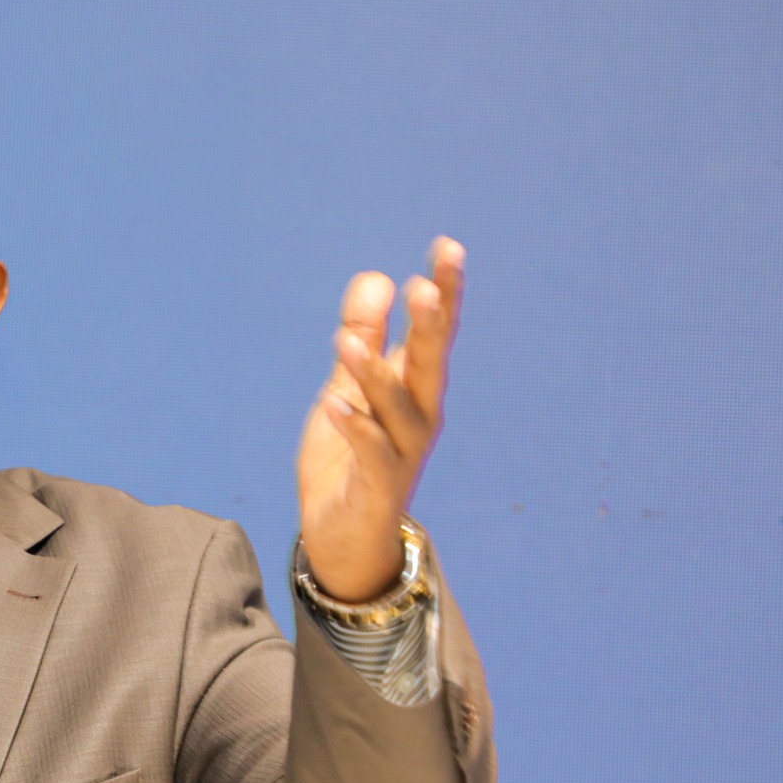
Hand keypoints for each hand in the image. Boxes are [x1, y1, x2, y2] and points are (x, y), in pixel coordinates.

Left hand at [296, 237, 465, 601]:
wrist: (344, 535)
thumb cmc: (351, 458)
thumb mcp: (349, 388)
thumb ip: (363, 338)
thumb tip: (377, 279)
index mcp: (415, 389)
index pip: (434, 334)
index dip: (443, 292)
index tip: (447, 247)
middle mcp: (419, 416)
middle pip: (431, 363)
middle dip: (432, 324)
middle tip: (428, 283)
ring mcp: (403, 453)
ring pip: (396, 408)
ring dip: (375, 374)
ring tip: (348, 341)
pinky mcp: (378, 486)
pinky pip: (370, 454)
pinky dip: (355, 429)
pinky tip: (334, 405)